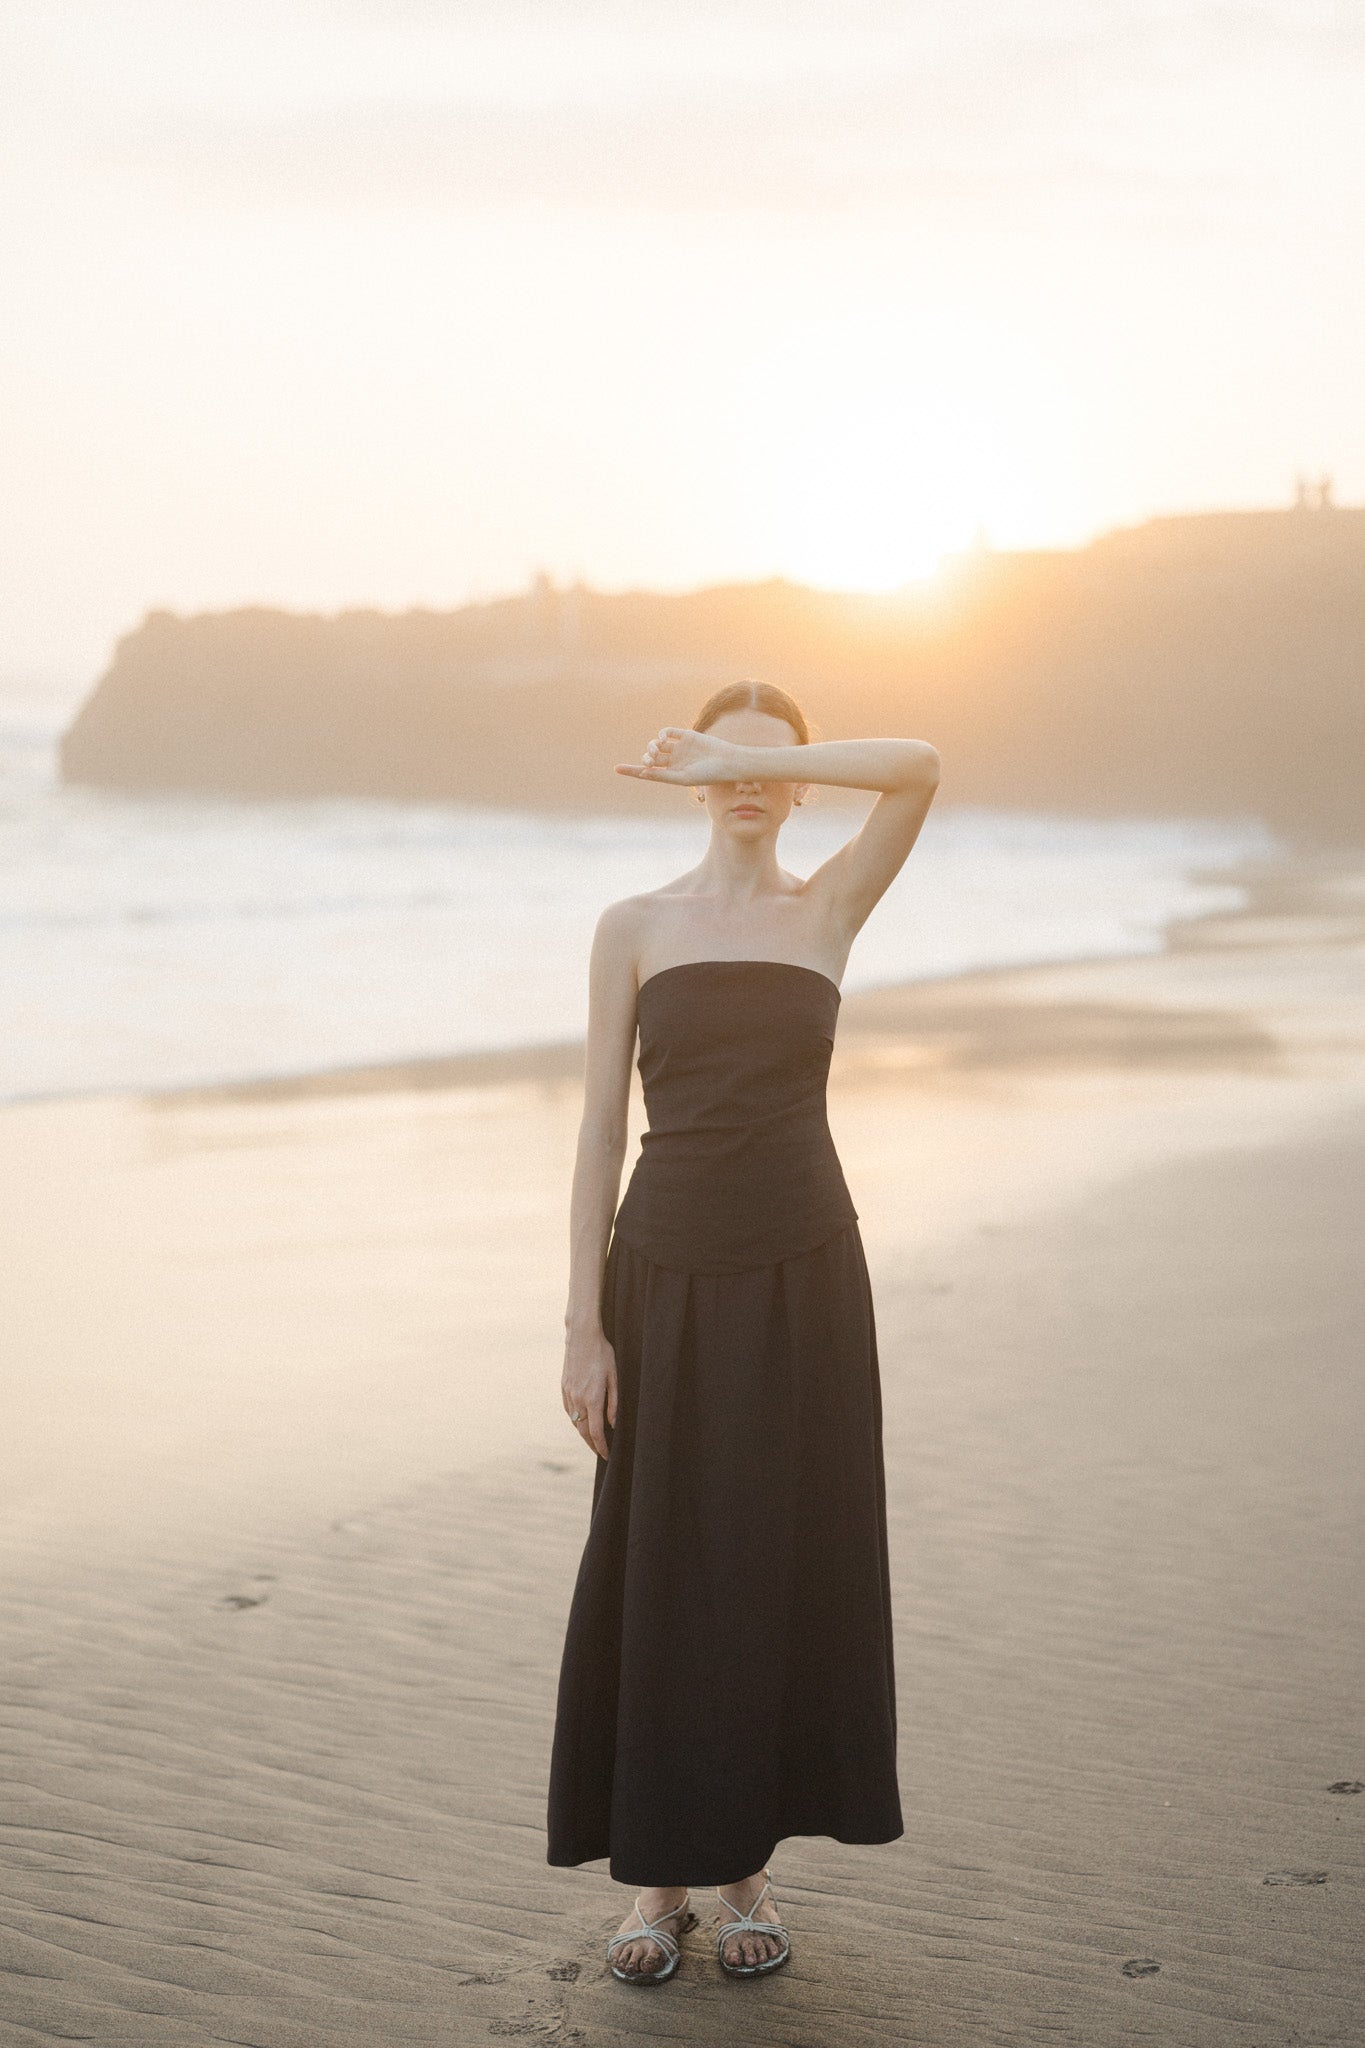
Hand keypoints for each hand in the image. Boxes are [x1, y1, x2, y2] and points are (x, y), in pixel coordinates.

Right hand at [562, 1327, 617, 1459]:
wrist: (581, 1336)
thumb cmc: (602, 1354)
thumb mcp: (614, 1377)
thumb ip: (614, 1403)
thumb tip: (613, 1424)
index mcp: (592, 1398)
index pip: (596, 1432)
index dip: (601, 1447)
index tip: (607, 1456)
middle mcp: (578, 1399)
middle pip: (583, 1431)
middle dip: (592, 1445)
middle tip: (600, 1452)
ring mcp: (568, 1393)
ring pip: (575, 1422)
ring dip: (583, 1433)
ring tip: (593, 1439)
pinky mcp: (563, 1388)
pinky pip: (569, 1410)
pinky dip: (576, 1419)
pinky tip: (582, 1420)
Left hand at [616, 726, 753, 785]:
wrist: (728, 761)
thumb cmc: (708, 774)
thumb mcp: (683, 778)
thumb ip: (663, 776)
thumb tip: (643, 773)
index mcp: (672, 774)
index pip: (647, 772)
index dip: (632, 770)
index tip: (616, 768)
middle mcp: (674, 761)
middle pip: (651, 757)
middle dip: (647, 758)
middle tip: (650, 760)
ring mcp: (680, 748)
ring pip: (657, 745)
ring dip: (652, 747)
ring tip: (656, 750)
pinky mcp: (687, 735)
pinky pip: (668, 732)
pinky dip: (661, 734)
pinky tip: (662, 739)